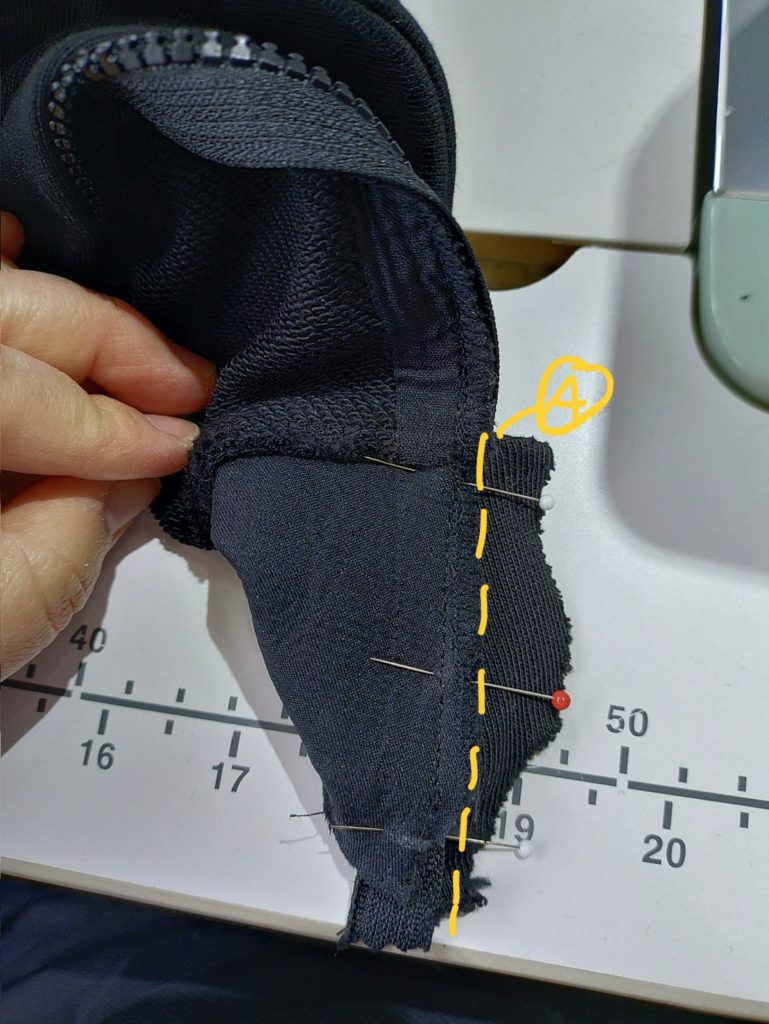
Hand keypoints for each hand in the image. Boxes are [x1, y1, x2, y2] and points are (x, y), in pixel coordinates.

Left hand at [0, 211, 215, 679]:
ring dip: (52, 306)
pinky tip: (11, 252)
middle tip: (188, 384)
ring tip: (133, 341)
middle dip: (112, 348)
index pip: (26, 397)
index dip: (119, 425)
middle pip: (3, 312)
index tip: (181, 444)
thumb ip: (64, 539)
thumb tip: (128, 473)